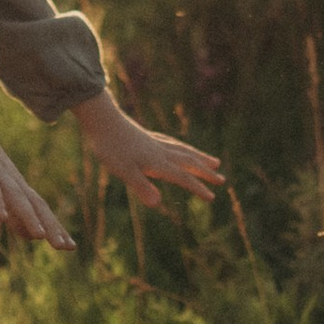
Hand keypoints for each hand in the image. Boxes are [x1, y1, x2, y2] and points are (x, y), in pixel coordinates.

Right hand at [0, 73, 70, 249]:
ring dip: (29, 216)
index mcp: (17, 186)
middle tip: (66, 247)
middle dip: (51, 226)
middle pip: (36, 206)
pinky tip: (1, 217)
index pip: (41, 209)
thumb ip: (10, 209)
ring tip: (40, 236)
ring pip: (17, 198)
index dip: (55, 227)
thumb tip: (26, 231)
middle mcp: (12, 180)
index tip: (70, 247)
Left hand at [74, 93, 223, 211]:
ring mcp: (154, 142)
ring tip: (213, 161)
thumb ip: (141, 187)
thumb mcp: (124, 171)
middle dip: (206, 172)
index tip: (212, 198)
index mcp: (157, 162)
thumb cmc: (110, 147)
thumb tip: (157, 204)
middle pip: (189, 162)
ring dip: (199, 157)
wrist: (102, 119)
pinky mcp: (147, 136)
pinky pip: (173, 143)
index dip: (198, 188)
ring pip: (184, 150)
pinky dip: (183, 148)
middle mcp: (160, 151)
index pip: (183, 177)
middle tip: (222, 179)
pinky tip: (181, 148)